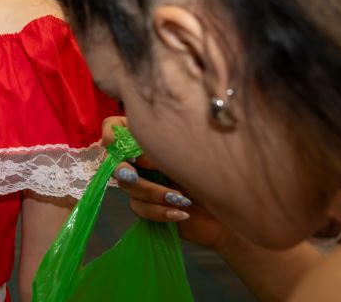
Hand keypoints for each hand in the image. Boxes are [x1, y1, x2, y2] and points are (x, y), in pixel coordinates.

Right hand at [101, 116, 232, 250]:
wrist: (231, 211)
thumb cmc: (215, 174)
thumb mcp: (188, 157)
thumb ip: (159, 153)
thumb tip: (136, 158)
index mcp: (149, 139)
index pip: (115, 126)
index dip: (109, 131)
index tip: (113, 143)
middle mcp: (142, 159)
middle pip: (116, 162)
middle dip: (127, 171)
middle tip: (134, 176)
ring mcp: (143, 184)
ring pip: (129, 188)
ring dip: (153, 194)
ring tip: (181, 199)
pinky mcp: (147, 207)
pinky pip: (140, 209)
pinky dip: (160, 212)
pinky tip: (181, 213)